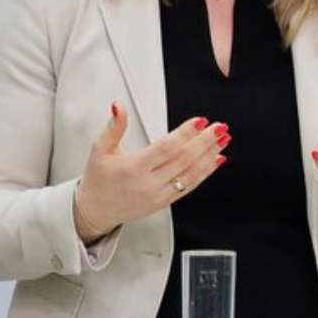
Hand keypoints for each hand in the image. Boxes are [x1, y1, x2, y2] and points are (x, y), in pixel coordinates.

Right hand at [75, 103, 228, 240]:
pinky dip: (205, 173)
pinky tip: (216, 159)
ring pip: (190, 174)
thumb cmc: (99, 179)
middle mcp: (148, 183)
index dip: (185, 134)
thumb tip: (119, 106)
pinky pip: (189, 187)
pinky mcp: (164, 203)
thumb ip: (113, 127)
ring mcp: (158, 195)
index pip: (165, 148)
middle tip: (219, 127)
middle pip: (183, 160)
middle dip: (204, 142)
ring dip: (209, 156)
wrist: (94, 211)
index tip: (200, 120)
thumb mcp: (100, 150)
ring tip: (223, 140)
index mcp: (133, 168)